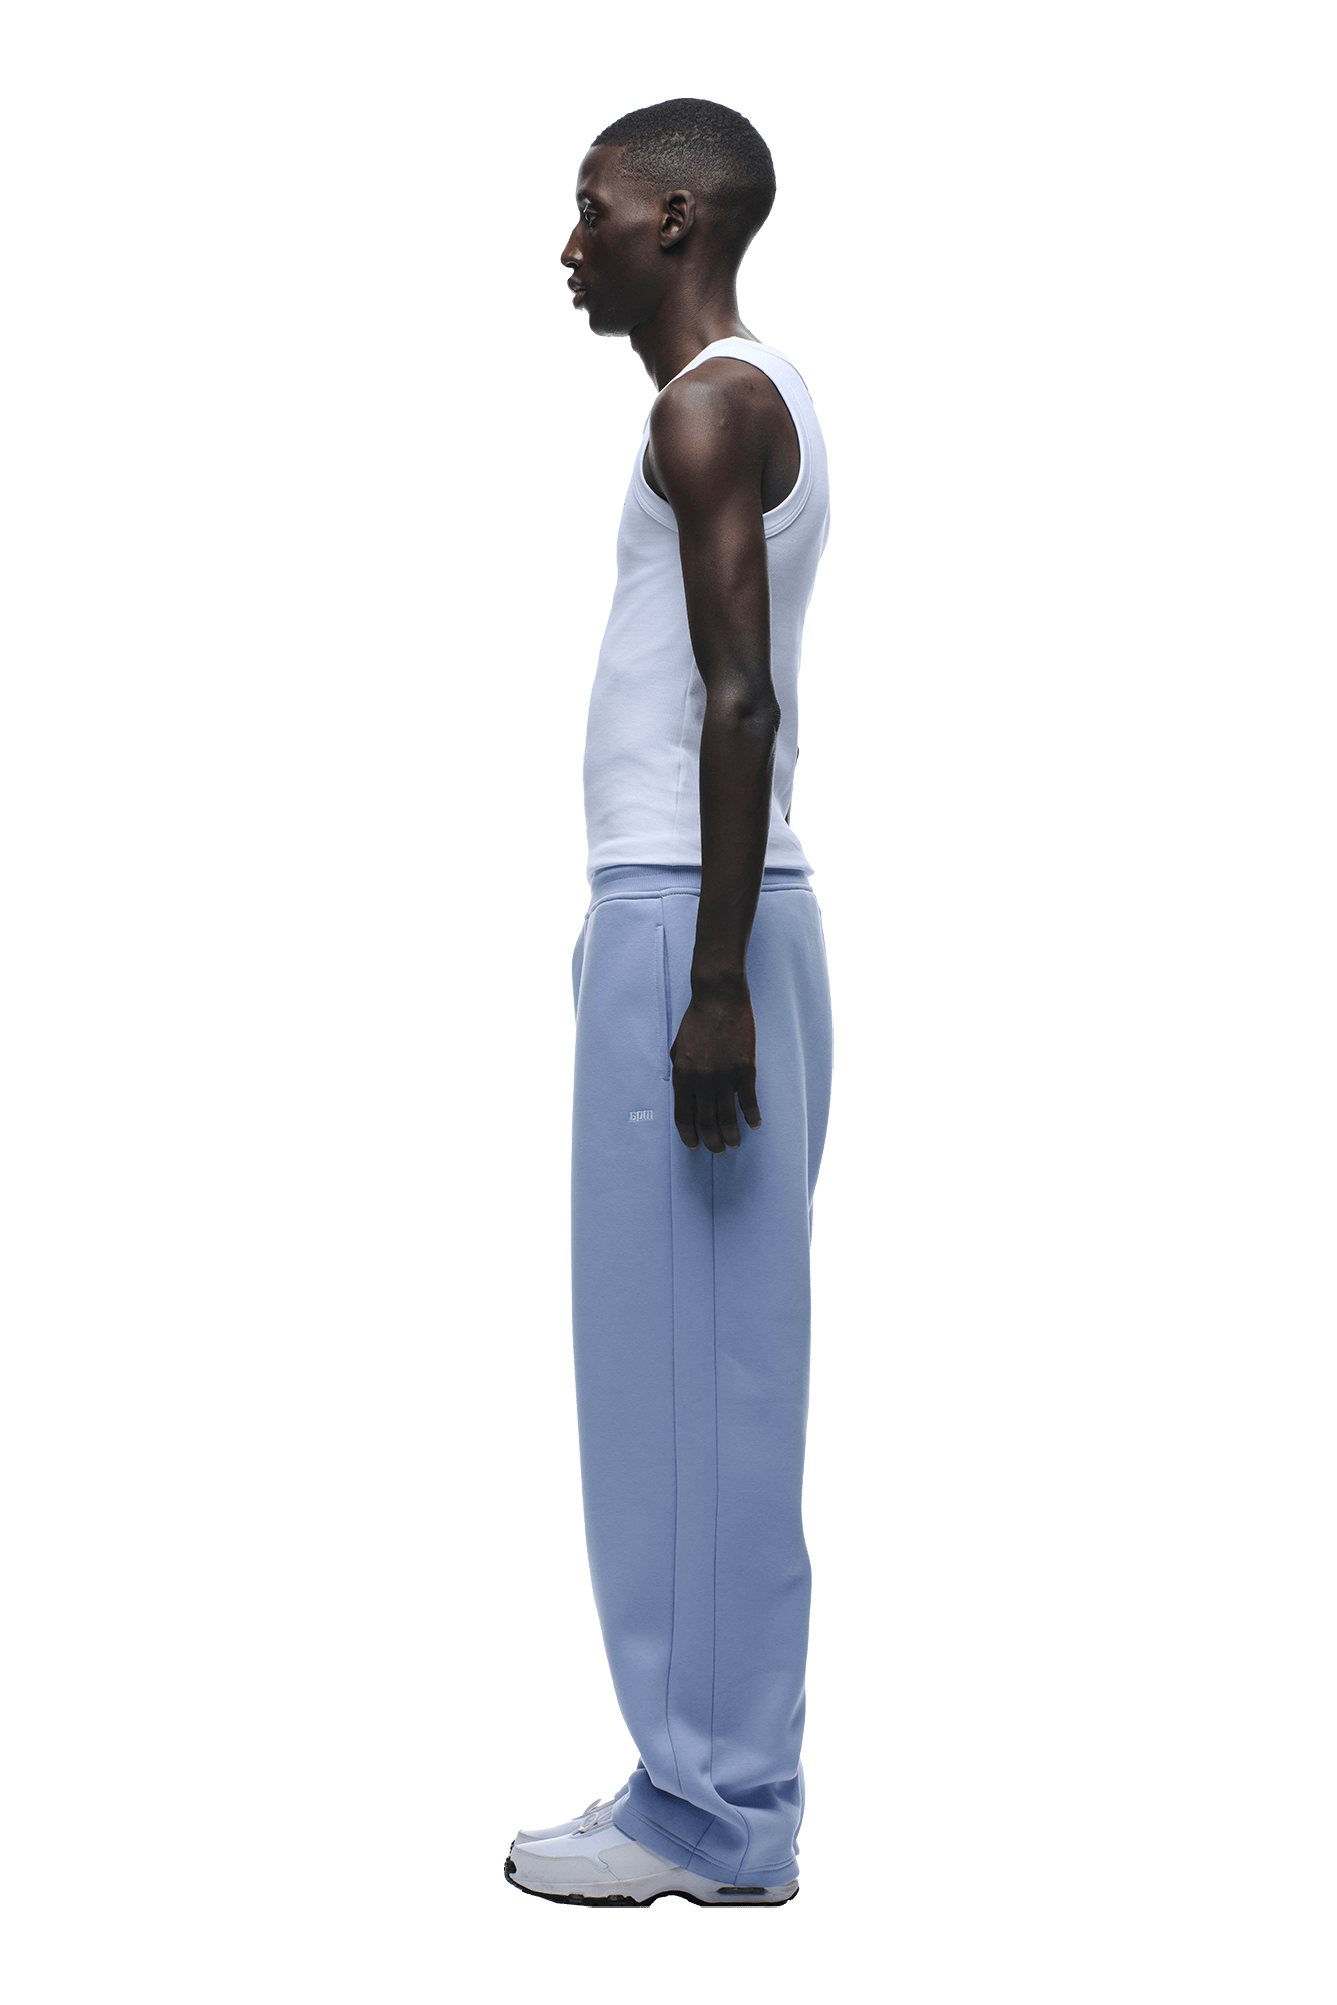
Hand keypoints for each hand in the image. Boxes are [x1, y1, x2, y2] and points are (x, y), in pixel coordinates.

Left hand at [670, 979, 761, 1153]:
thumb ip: (679, 1072)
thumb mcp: (677, 1047)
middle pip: (705, 1123)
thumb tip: (683, 1092)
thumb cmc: (696, 1020)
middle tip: (717, 1150)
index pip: (683, 1117)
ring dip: (731, 1136)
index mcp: (682, 1076)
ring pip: (727, 1118)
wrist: (718, 998)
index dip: (688, 1135)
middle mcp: (701, 1081)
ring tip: (734, 1144)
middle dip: (711, 1142)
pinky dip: (752, 1117)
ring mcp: (724, 1077)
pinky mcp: (745, 1070)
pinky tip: (754, 1125)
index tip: (694, 1145)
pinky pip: (749, 1102)